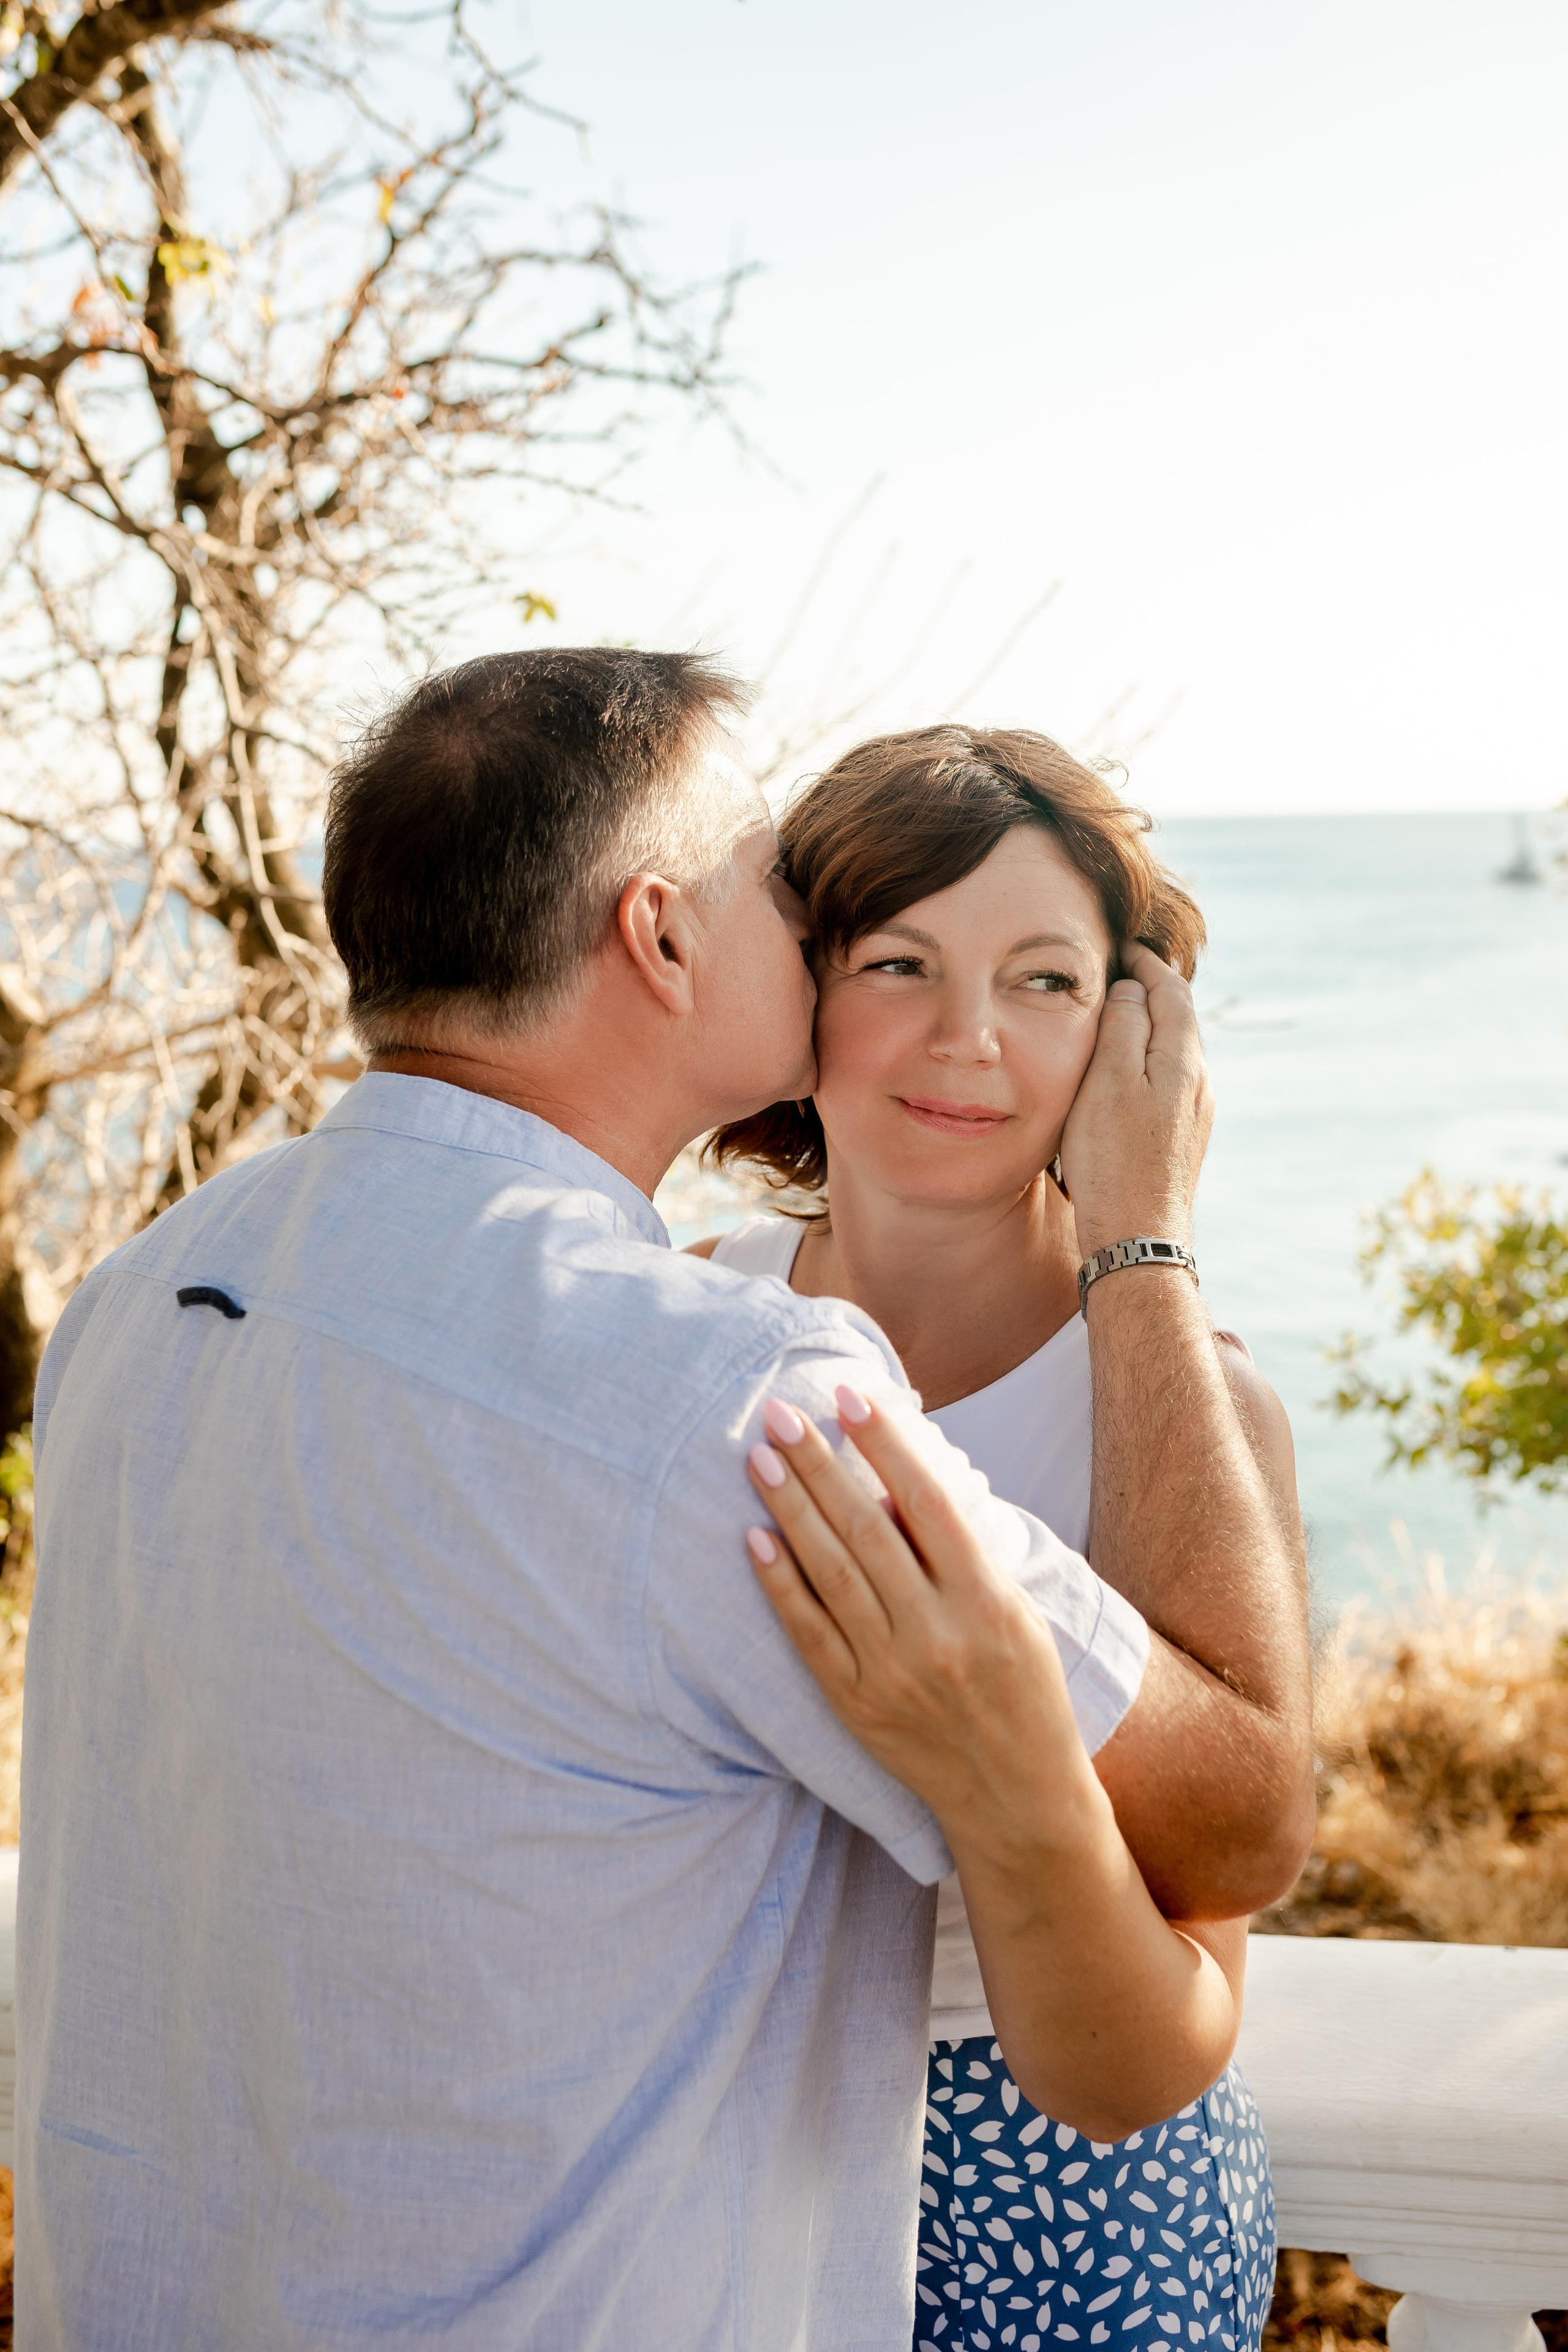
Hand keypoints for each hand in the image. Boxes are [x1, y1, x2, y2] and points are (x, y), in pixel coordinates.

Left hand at [743, 1390, 1095, 1859]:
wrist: (1018, 1797)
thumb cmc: (1026, 1690)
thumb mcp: (1017, 1613)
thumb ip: (961, 1554)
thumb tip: (889, 1485)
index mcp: (987, 1601)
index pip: (927, 1502)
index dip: (886, 1444)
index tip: (849, 1396)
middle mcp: (937, 1634)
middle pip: (866, 1529)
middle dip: (818, 1464)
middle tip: (779, 1413)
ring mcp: (891, 1673)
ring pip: (830, 1573)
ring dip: (790, 1508)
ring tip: (760, 1457)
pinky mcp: (856, 1705)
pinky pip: (809, 1633)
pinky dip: (779, 1584)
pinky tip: (754, 1538)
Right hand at [1059, 939, 1212, 1259]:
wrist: (1137, 1236)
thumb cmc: (1113, 1158)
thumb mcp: (1108, 1080)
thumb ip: (1123, 1027)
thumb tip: (1133, 989)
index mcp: (1183, 1060)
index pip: (1172, 991)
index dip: (1147, 963)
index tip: (1123, 945)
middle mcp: (1199, 1083)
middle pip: (1180, 1019)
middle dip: (1152, 990)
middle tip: (1121, 971)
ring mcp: (1195, 1114)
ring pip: (1175, 1053)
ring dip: (1150, 1027)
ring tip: (1118, 1016)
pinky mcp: (1183, 1141)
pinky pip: (1168, 1083)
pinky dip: (1148, 1061)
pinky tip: (1125, 1075)